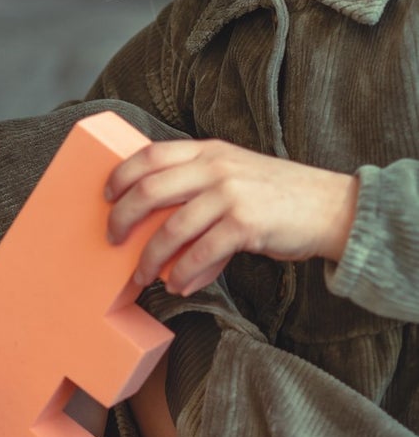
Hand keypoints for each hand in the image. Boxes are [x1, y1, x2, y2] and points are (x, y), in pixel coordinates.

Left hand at [105, 139, 358, 296]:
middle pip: (148, 190)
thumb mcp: (236, 178)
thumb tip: (162, 242)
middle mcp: (216, 168)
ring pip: (171, 229)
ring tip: (141, 276)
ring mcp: (230, 194)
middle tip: (112, 239)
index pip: (151, 155)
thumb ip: (198, 195)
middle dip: (122, 218)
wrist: (331, 208)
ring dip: (149, 259)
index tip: (106, 197)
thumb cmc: (278, 198)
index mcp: (209, 151)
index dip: (121, 175)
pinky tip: (178, 285)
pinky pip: (200, 254)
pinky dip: (183, 275)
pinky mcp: (245, 224)